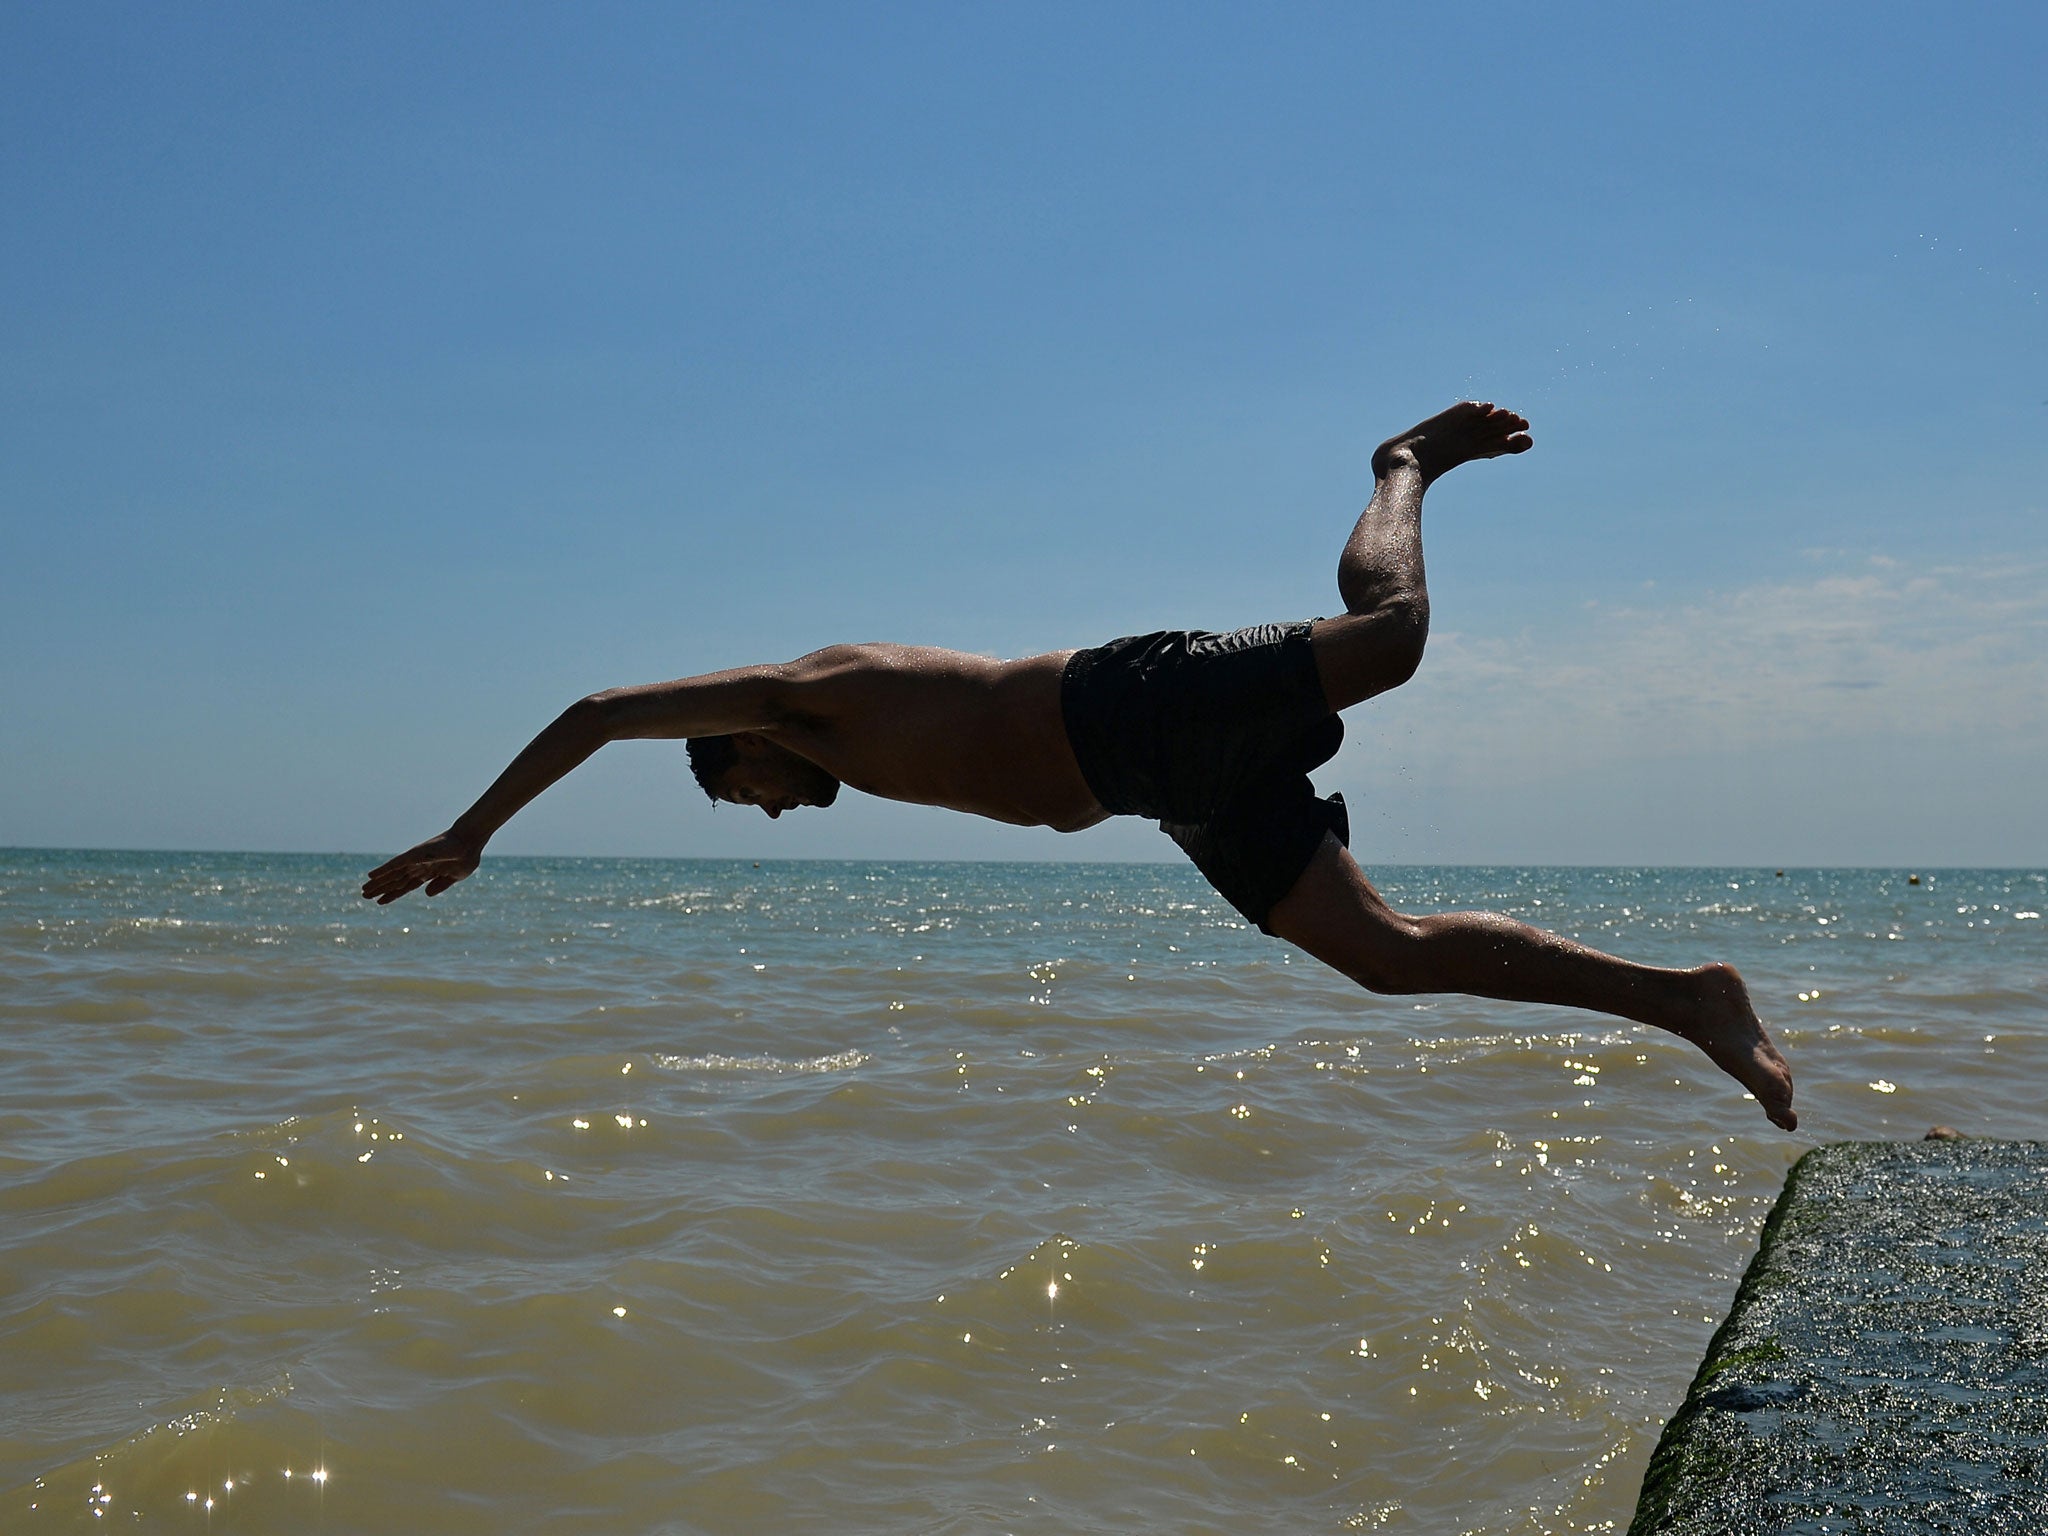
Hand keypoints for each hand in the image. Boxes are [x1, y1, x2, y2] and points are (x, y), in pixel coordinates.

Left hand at [361, 830, 481, 903]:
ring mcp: (416, 860)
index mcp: (428, 872)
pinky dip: (383, 869)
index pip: (406, 886)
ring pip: (392, 873)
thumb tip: (426, 893)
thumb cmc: (467, 856)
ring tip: (363, 890)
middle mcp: (418, 866)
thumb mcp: (455, 876)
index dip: (393, 894)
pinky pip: (396, 863)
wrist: (471, 842)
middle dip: (381, 888)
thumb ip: (440, 885)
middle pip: (396, 880)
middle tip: (364, 895)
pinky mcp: (416, 854)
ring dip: (377, 881)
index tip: (380, 902)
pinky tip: (372, 875)